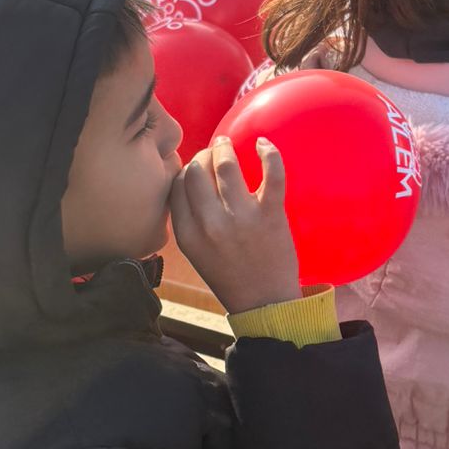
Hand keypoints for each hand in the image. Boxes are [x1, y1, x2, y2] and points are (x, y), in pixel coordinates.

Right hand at [169, 137, 299, 315]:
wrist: (265, 304)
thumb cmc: (230, 276)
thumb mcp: (196, 253)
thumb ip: (189, 221)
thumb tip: (188, 181)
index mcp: (189, 235)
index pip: (177, 186)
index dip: (185, 170)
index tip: (195, 167)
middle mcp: (211, 224)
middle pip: (197, 171)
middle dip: (202, 155)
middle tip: (211, 152)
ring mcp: (241, 218)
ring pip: (226, 166)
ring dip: (225, 148)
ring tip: (226, 144)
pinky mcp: (270, 215)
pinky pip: (271, 174)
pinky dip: (269, 153)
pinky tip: (263, 143)